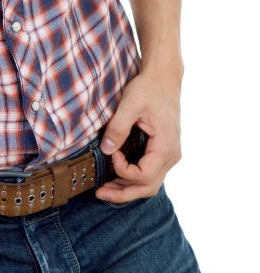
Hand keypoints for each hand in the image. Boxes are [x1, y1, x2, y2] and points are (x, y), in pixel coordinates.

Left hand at [95, 66, 181, 203]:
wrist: (163, 79)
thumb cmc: (148, 88)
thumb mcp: (130, 103)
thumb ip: (118, 127)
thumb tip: (107, 150)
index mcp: (165, 146)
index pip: (144, 175)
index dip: (123, 170)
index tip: (112, 153)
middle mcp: (171, 156)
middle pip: (148, 187)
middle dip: (123, 194)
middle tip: (100, 193)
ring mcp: (169, 155)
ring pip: (150, 184)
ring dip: (128, 190)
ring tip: (106, 190)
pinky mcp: (164, 152)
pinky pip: (151, 174)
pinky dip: (134, 180)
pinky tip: (118, 177)